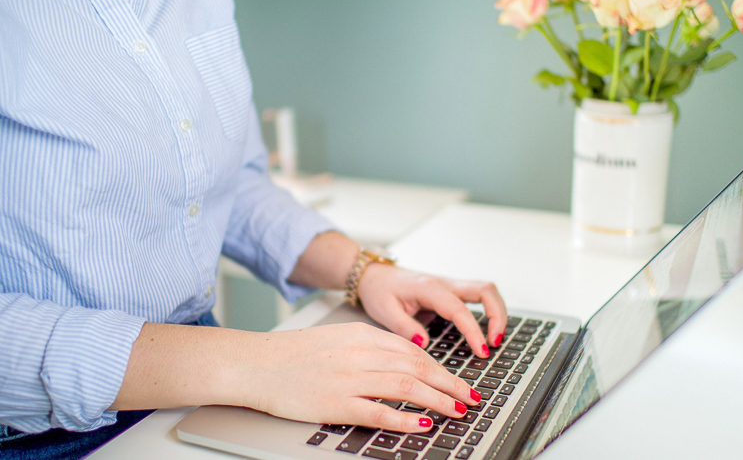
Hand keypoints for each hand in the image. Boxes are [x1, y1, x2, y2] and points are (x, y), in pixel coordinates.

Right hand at [240, 322, 481, 431]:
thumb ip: (369, 347)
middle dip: (450, 383)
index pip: (412, 351)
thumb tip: (405, 361)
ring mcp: (349, 378)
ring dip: (438, 400)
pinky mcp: (336, 403)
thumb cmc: (293, 354)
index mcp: (361, 335)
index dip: (441, 367)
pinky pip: (379, 411)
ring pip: (406, 387)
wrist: (255, 363)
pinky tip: (423, 425)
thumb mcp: (337, 339)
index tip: (458, 380)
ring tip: (457, 410)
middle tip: (471, 396)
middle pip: (417, 367)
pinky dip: (405, 419)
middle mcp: (359, 353)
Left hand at [357, 264, 507, 357]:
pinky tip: (486, 331)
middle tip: (496, 342)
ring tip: (495, 339)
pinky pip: (478, 297)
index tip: (482, 350)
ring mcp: (450, 286)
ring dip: (497, 312)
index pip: (460, 309)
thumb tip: (425, 343)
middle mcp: (444, 284)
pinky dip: (488, 311)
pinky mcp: (451, 292)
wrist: (373, 275)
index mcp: (429, 288)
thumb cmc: (379, 290)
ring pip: (486, 291)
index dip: (474, 331)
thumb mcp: (385, 312)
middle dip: (498, 315)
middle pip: (485, 290)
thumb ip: (405, 328)